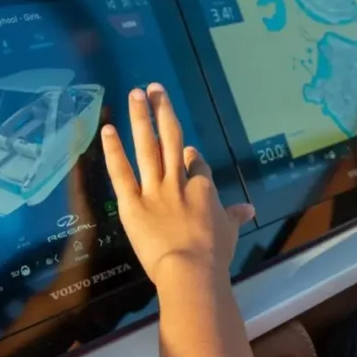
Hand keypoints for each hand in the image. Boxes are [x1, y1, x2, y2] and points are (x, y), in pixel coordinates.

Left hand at [101, 84, 254, 289]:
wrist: (190, 269)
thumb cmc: (213, 254)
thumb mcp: (229, 232)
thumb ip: (235, 216)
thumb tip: (249, 208)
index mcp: (204, 188)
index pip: (197, 164)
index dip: (190, 156)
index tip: (185, 149)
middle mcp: (179, 181)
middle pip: (172, 139)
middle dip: (164, 112)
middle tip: (155, 87)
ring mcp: (155, 189)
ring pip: (148, 147)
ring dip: (142, 118)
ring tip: (136, 93)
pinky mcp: (132, 202)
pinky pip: (121, 172)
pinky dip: (114, 151)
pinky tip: (108, 129)